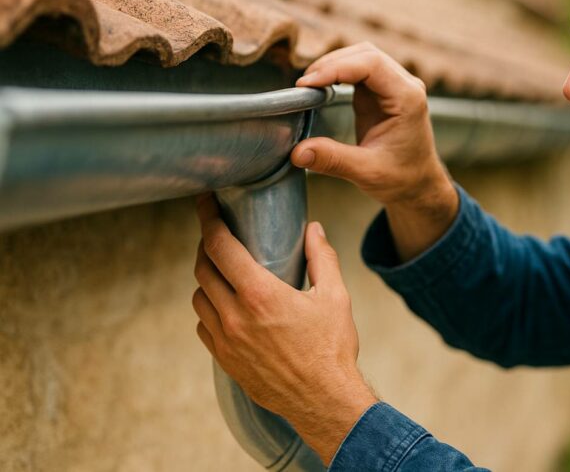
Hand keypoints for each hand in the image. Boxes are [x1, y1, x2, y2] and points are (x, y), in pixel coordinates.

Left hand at [192, 194, 376, 465]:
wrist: (324, 400)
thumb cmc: (332, 348)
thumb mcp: (335, 296)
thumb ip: (322, 257)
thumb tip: (314, 229)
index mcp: (260, 295)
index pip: (220, 246)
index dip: (208, 219)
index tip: (206, 204)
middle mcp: (235, 316)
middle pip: (203, 268)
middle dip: (208, 246)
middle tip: (220, 236)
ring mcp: (226, 341)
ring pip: (199, 298)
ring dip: (208, 279)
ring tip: (225, 271)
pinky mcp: (225, 361)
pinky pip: (204, 327)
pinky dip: (210, 310)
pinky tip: (228, 307)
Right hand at [293, 42, 458, 260]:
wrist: (418, 185)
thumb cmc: (402, 178)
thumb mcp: (367, 172)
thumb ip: (333, 160)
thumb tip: (297, 152)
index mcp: (408, 99)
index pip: (371, 64)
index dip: (337, 67)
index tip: (308, 83)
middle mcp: (405, 86)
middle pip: (365, 54)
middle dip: (332, 63)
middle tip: (304, 84)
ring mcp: (395, 86)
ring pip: (361, 57)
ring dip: (334, 65)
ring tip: (309, 84)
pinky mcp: (382, 92)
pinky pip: (359, 71)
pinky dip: (338, 73)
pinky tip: (321, 86)